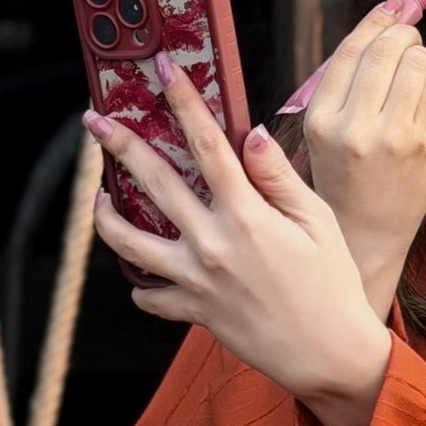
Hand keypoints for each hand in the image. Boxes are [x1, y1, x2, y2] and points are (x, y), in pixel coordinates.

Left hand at [87, 57, 393, 425]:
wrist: (329, 354)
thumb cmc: (331, 283)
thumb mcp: (317, 220)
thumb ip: (278, 176)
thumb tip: (249, 134)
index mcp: (246, 213)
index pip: (206, 144)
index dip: (183, 101)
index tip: (162, 71)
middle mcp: (213, 243)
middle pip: (154, 182)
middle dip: (120, 145)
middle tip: (94, 121)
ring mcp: (197, 281)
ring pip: (131, 243)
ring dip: (107, 217)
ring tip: (98, 198)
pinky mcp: (194, 313)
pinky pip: (151, 298)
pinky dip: (141, 286)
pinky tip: (139, 272)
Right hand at [298, 0, 425, 319]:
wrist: (366, 235)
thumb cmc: (345, 176)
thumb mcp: (325, 130)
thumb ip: (347, 78)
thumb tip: (388, 11)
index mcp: (320, 120)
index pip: (350, 49)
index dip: (375, 21)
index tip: (391, 10)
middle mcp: (353, 127)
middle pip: (387, 46)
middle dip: (402, 33)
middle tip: (406, 39)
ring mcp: (392, 137)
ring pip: (416, 60)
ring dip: (418, 56)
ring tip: (411, 72)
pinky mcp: (424, 145)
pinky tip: (420, 98)